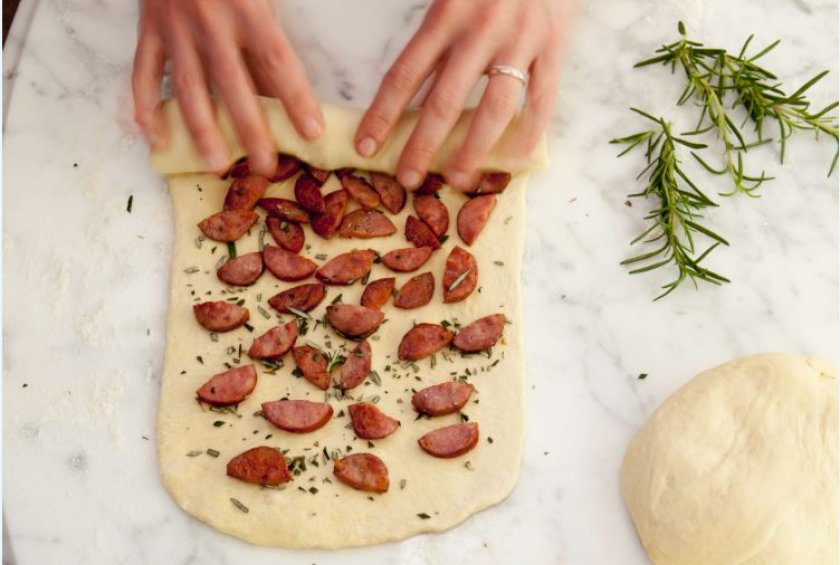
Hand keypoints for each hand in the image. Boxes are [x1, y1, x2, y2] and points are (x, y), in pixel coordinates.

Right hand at [132, 0, 323, 175]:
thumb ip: (268, 34)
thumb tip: (281, 88)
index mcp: (247, 10)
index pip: (279, 64)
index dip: (297, 101)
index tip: (312, 134)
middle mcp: (211, 24)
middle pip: (235, 88)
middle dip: (251, 132)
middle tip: (265, 167)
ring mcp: (175, 30)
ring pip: (189, 89)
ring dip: (203, 131)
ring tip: (217, 164)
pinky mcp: (148, 31)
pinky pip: (143, 75)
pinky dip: (146, 108)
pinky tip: (155, 139)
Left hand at [354, 0, 576, 189]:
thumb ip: (429, 31)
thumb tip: (406, 84)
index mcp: (446, 14)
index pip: (405, 75)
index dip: (383, 115)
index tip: (366, 146)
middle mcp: (481, 31)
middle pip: (446, 101)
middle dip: (422, 146)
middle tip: (407, 179)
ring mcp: (520, 41)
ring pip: (494, 109)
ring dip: (473, 150)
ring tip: (457, 180)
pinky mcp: (554, 47)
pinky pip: (542, 100)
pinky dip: (528, 134)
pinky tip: (511, 161)